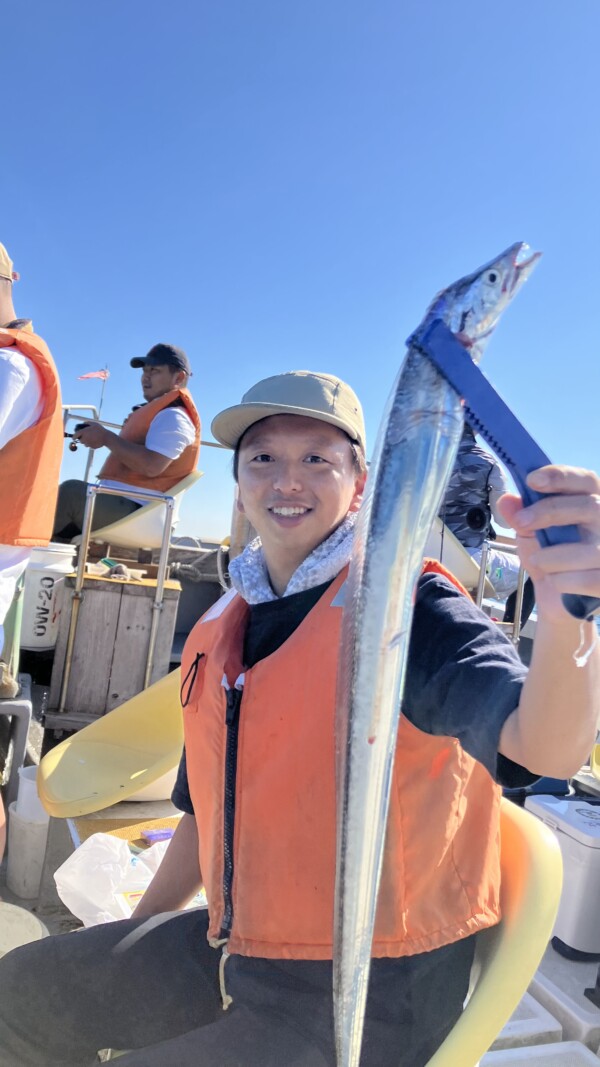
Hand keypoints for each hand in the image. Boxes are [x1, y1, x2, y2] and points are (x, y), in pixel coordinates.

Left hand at [74, 422, 109, 449]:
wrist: (107, 437)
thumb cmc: (100, 430)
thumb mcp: (94, 423)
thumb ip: (87, 422)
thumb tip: (83, 423)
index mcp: (83, 432)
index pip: (75, 435)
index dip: (73, 437)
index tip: (73, 438)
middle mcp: (84, 438)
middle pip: (80, 440)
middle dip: (82, 439)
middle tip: (87, 436)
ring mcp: (88, 444)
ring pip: (85, 444)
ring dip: (87, 441)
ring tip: (93, 438)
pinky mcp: (91, 447)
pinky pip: (90, 446)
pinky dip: (92, 444)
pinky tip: (96, 440)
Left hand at [497, 465, 599, 622]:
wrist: (561, 602)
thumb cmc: (551, 559)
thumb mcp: (530, 534)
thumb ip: (520, 516)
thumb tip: (506, 501)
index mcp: (593, 502)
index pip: (585, 480)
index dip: (561, 476)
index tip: (532, 480)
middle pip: (589, 507)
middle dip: (550, 512)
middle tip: (521, 522)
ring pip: (587, 548)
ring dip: (552, 556)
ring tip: (539, 561)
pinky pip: (587, 580)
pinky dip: (563, 582)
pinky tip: (557, 583)